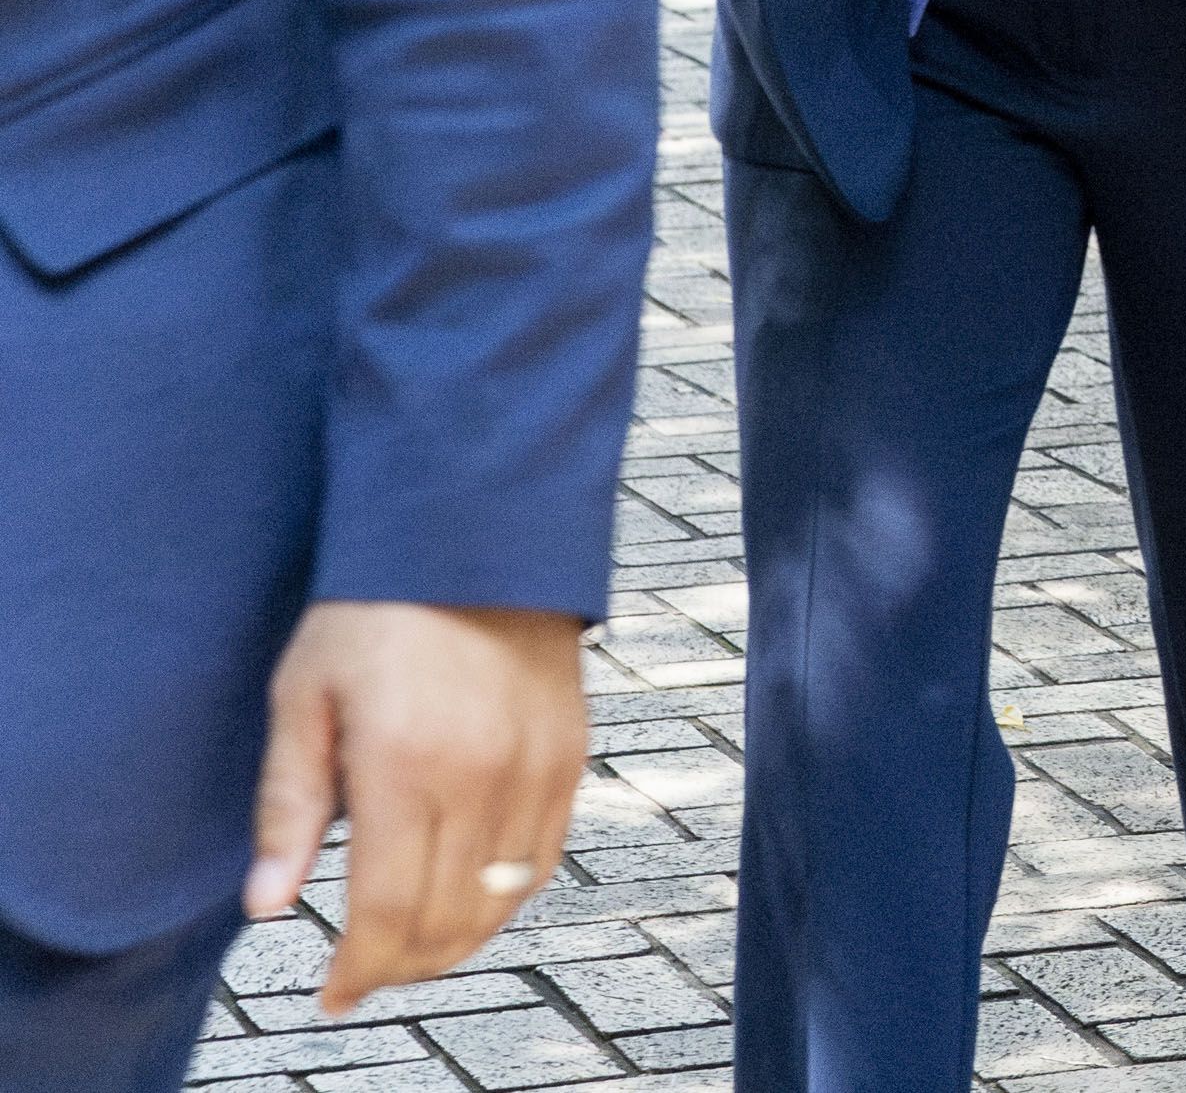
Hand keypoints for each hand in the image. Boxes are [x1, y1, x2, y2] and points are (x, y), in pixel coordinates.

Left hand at [246, 601, 587, 1013]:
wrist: (476, 535)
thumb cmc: (374, 612)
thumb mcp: (304, 697)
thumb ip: (289, 805)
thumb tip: (268, 904)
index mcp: (408, 764)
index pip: (389, 911)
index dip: (358, 971)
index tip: (331, 996)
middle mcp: (484, 775)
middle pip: (448, 920)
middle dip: (399, 968)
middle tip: (361, 977)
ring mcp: (538, 767)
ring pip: (503, 900)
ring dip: (454, 944)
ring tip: (408, 951)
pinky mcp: (571, 755)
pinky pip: (545, 858)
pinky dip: (506, 899)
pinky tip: (468, 900)